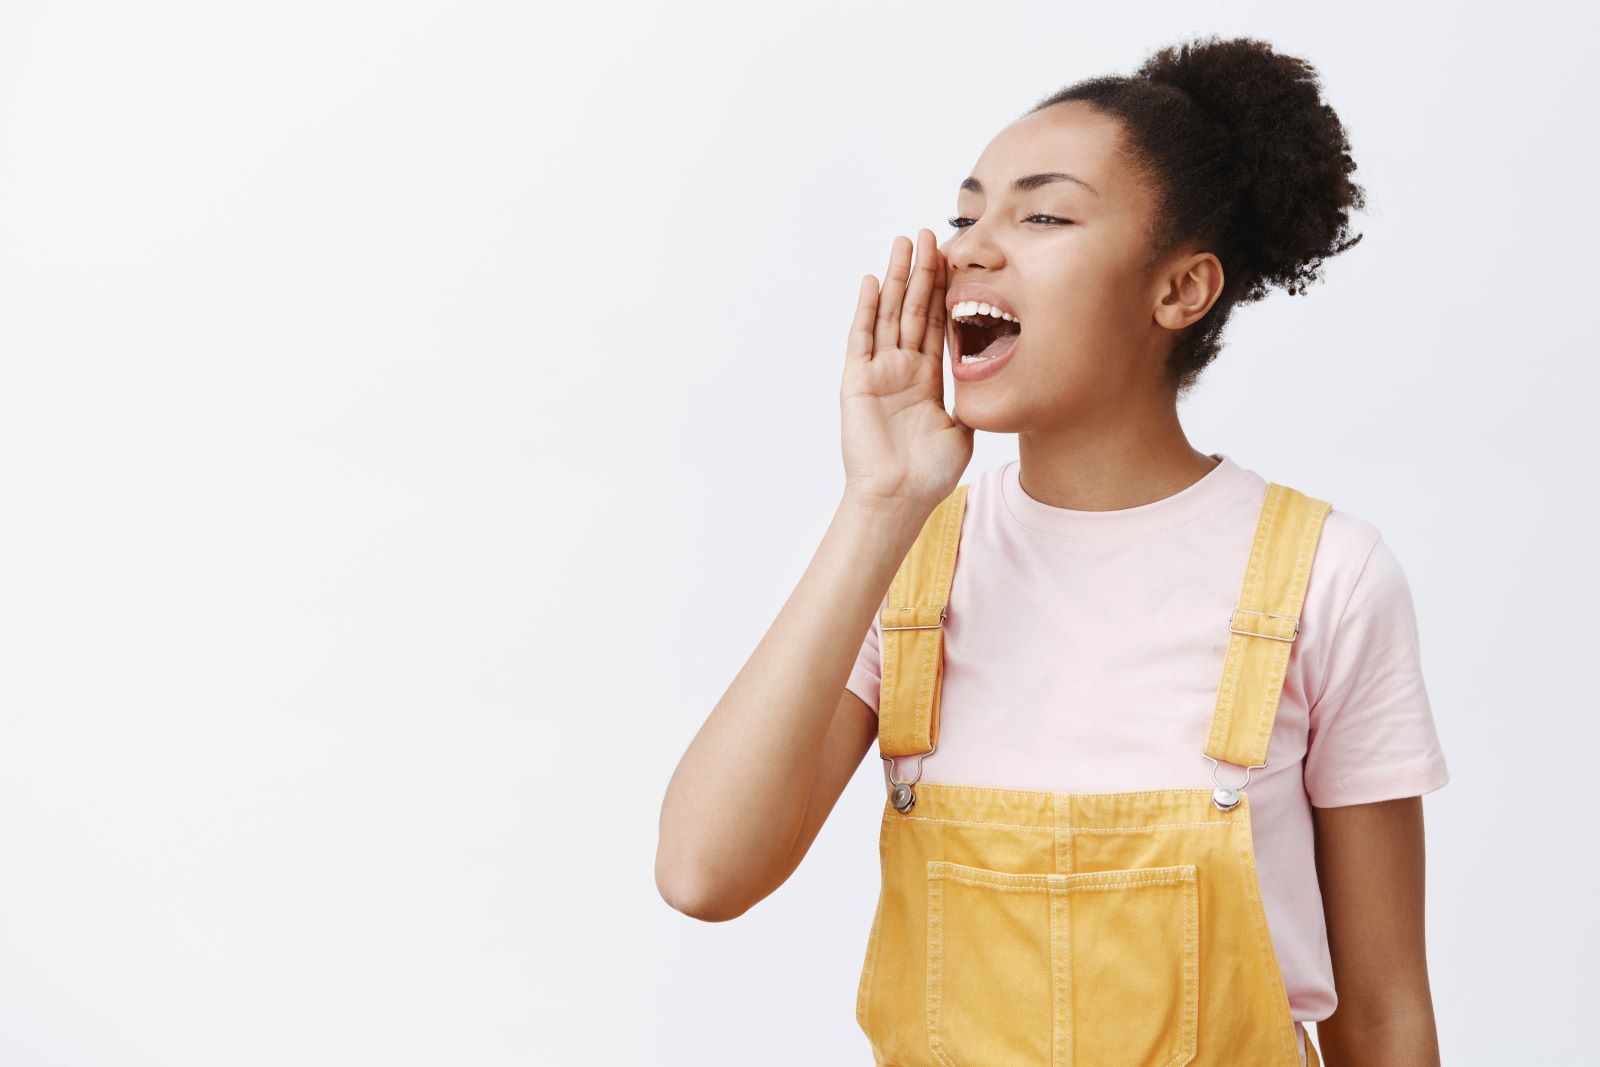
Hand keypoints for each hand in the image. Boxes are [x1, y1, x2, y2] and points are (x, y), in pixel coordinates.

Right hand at [840, 229, 973, 512]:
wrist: (898, 497)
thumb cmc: (928, 473)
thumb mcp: (961, 430)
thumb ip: (971, 400)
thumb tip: (996, 380)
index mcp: (927, 378)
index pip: (938, 323)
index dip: (945, 291)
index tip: (953, 259)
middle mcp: (902, 369)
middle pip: (913, 309)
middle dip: (923, 272)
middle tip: (931, 234)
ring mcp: (879, 372)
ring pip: (889, 314)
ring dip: (896, 278)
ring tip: (904, 242)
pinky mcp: (857, 380)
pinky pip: (861, 337)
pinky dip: (866, 308)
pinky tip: (871, 279)